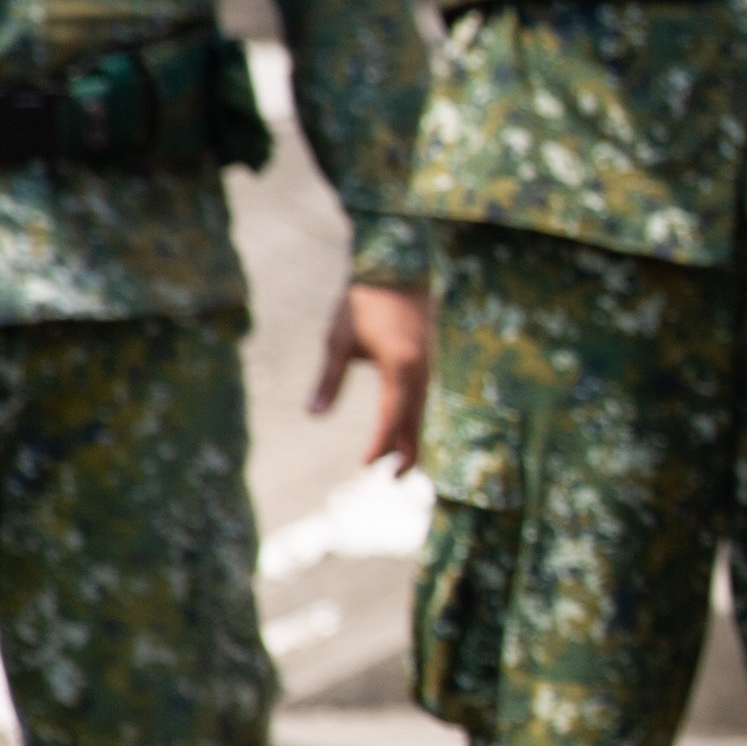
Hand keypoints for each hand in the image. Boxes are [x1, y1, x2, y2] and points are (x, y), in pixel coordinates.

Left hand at [308, 281, 429, 468]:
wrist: (397, 268)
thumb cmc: (363, 303)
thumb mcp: (337, 342)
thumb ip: (328, 381)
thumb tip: (314, 416)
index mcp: (400, 369)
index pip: (392, 418)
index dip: (380, 445)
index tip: (366, 464)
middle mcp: (422, 371)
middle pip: (416, 421)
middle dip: (405, 451)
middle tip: (393, 478)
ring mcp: (432, 365)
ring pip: (424, 410)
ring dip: (413, 435)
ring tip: (403, 459)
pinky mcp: (432, 359)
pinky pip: (428, 396)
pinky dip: (418, 416)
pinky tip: (410, 424)